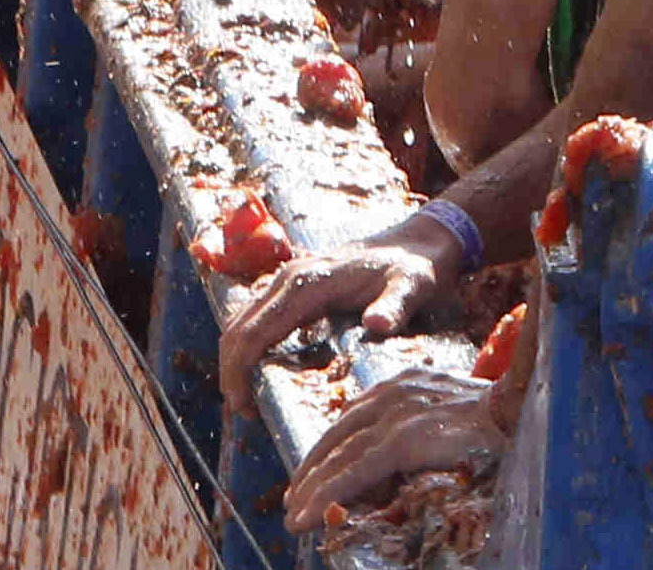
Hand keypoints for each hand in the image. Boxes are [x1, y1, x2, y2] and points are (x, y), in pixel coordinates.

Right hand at [216, 214, 463, 394]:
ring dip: (236, 359)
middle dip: (232, 371)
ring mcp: (290, 278)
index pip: (254, 329)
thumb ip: (396, 305)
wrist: (420, 240)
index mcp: (308, 281)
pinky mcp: (296, 286)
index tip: (244, 407)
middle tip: (245, 413)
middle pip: (238, 326)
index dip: (240, 369)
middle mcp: (290, 277)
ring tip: (250, 401)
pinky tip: (263, 373)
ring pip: (242, 320)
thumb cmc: (416, 267)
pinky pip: (258, 316)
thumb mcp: (413, 286)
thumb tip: (376, 323)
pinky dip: (249, 345)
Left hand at [278, 358, 510, 529]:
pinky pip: (353, 471)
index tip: (310, 476)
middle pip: (338, 435)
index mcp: (404, 384)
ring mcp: (398, 414)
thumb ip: (419, 433)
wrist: (527, 413)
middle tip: (294, 501)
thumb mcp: (449, 419)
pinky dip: (325, 494)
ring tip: (294, 517)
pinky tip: (307, 515)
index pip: (353, 418)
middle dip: (312, 471)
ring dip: (311, 488)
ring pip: (339, 455)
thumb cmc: (500, 422)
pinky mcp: (403, 438)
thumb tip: (395, 469)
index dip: (327, 450)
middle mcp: (395, 392)